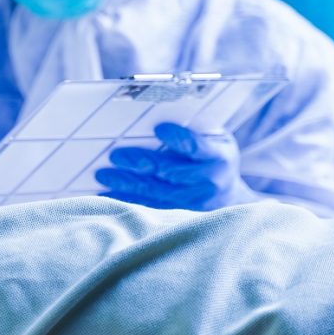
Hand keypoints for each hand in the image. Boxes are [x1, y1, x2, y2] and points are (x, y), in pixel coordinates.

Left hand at [95, 122, 256, 210]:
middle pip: (170, 172)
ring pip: (156, 194)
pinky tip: (108, 194)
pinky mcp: (180, 216)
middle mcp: (208, 182)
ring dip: (127, 184)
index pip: (196, 146)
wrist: (229, 197)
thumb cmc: (213, 158)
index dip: (178, 138)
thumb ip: (192, 130)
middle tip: (116, 155)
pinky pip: (150, 209)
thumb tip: (153, 118)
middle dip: (140, 162)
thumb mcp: (215, 139)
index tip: (160, 129)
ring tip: (104, 174)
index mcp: (218, 156)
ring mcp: (194, 203)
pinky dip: (127, 200)